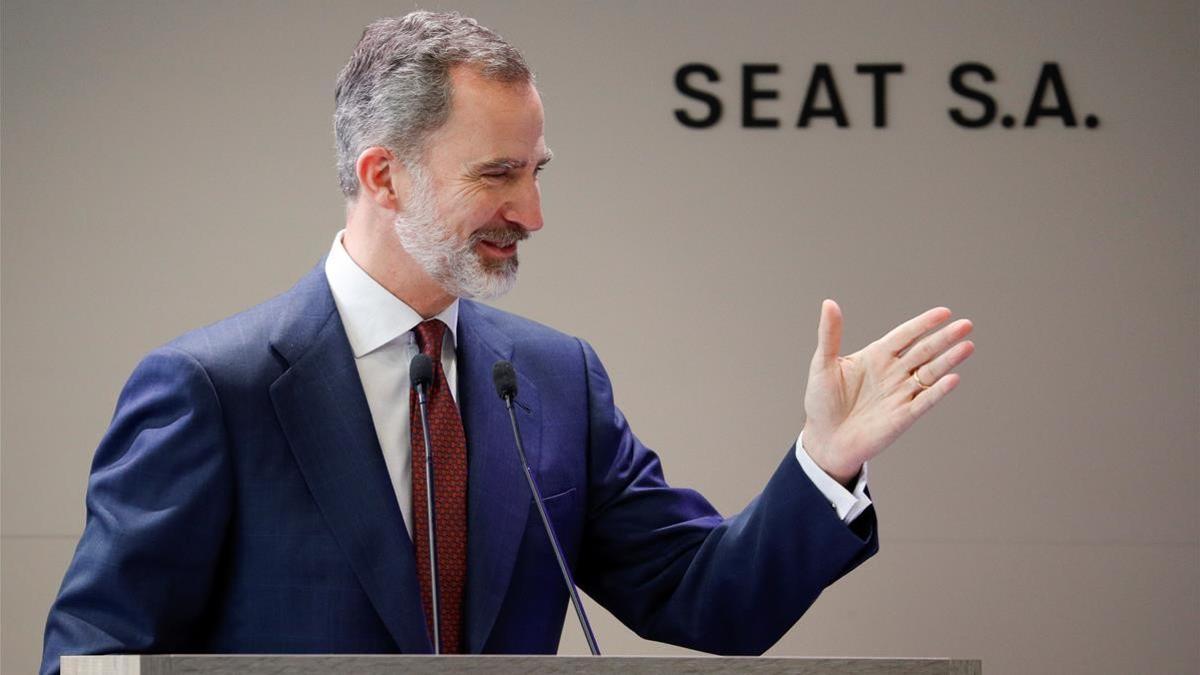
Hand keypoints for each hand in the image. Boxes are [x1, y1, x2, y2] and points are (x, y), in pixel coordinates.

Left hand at [801, 300, 974, 485]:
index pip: (905, 335)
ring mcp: (901, 393)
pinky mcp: (904, 416)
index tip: (944, 312)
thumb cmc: (821, 402)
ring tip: (967, 345)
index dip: (924, 324)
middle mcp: (893, 372)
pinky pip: (925, 401)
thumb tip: (829, 303)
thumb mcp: (823, 364)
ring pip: (931, 372)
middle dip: (944, 338)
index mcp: (876, 356)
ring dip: (949, 360)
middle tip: (966, 324)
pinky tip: (952, 378)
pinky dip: (939, 390)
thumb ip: (830, 335)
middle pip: (924, 351)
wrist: (824, 439)